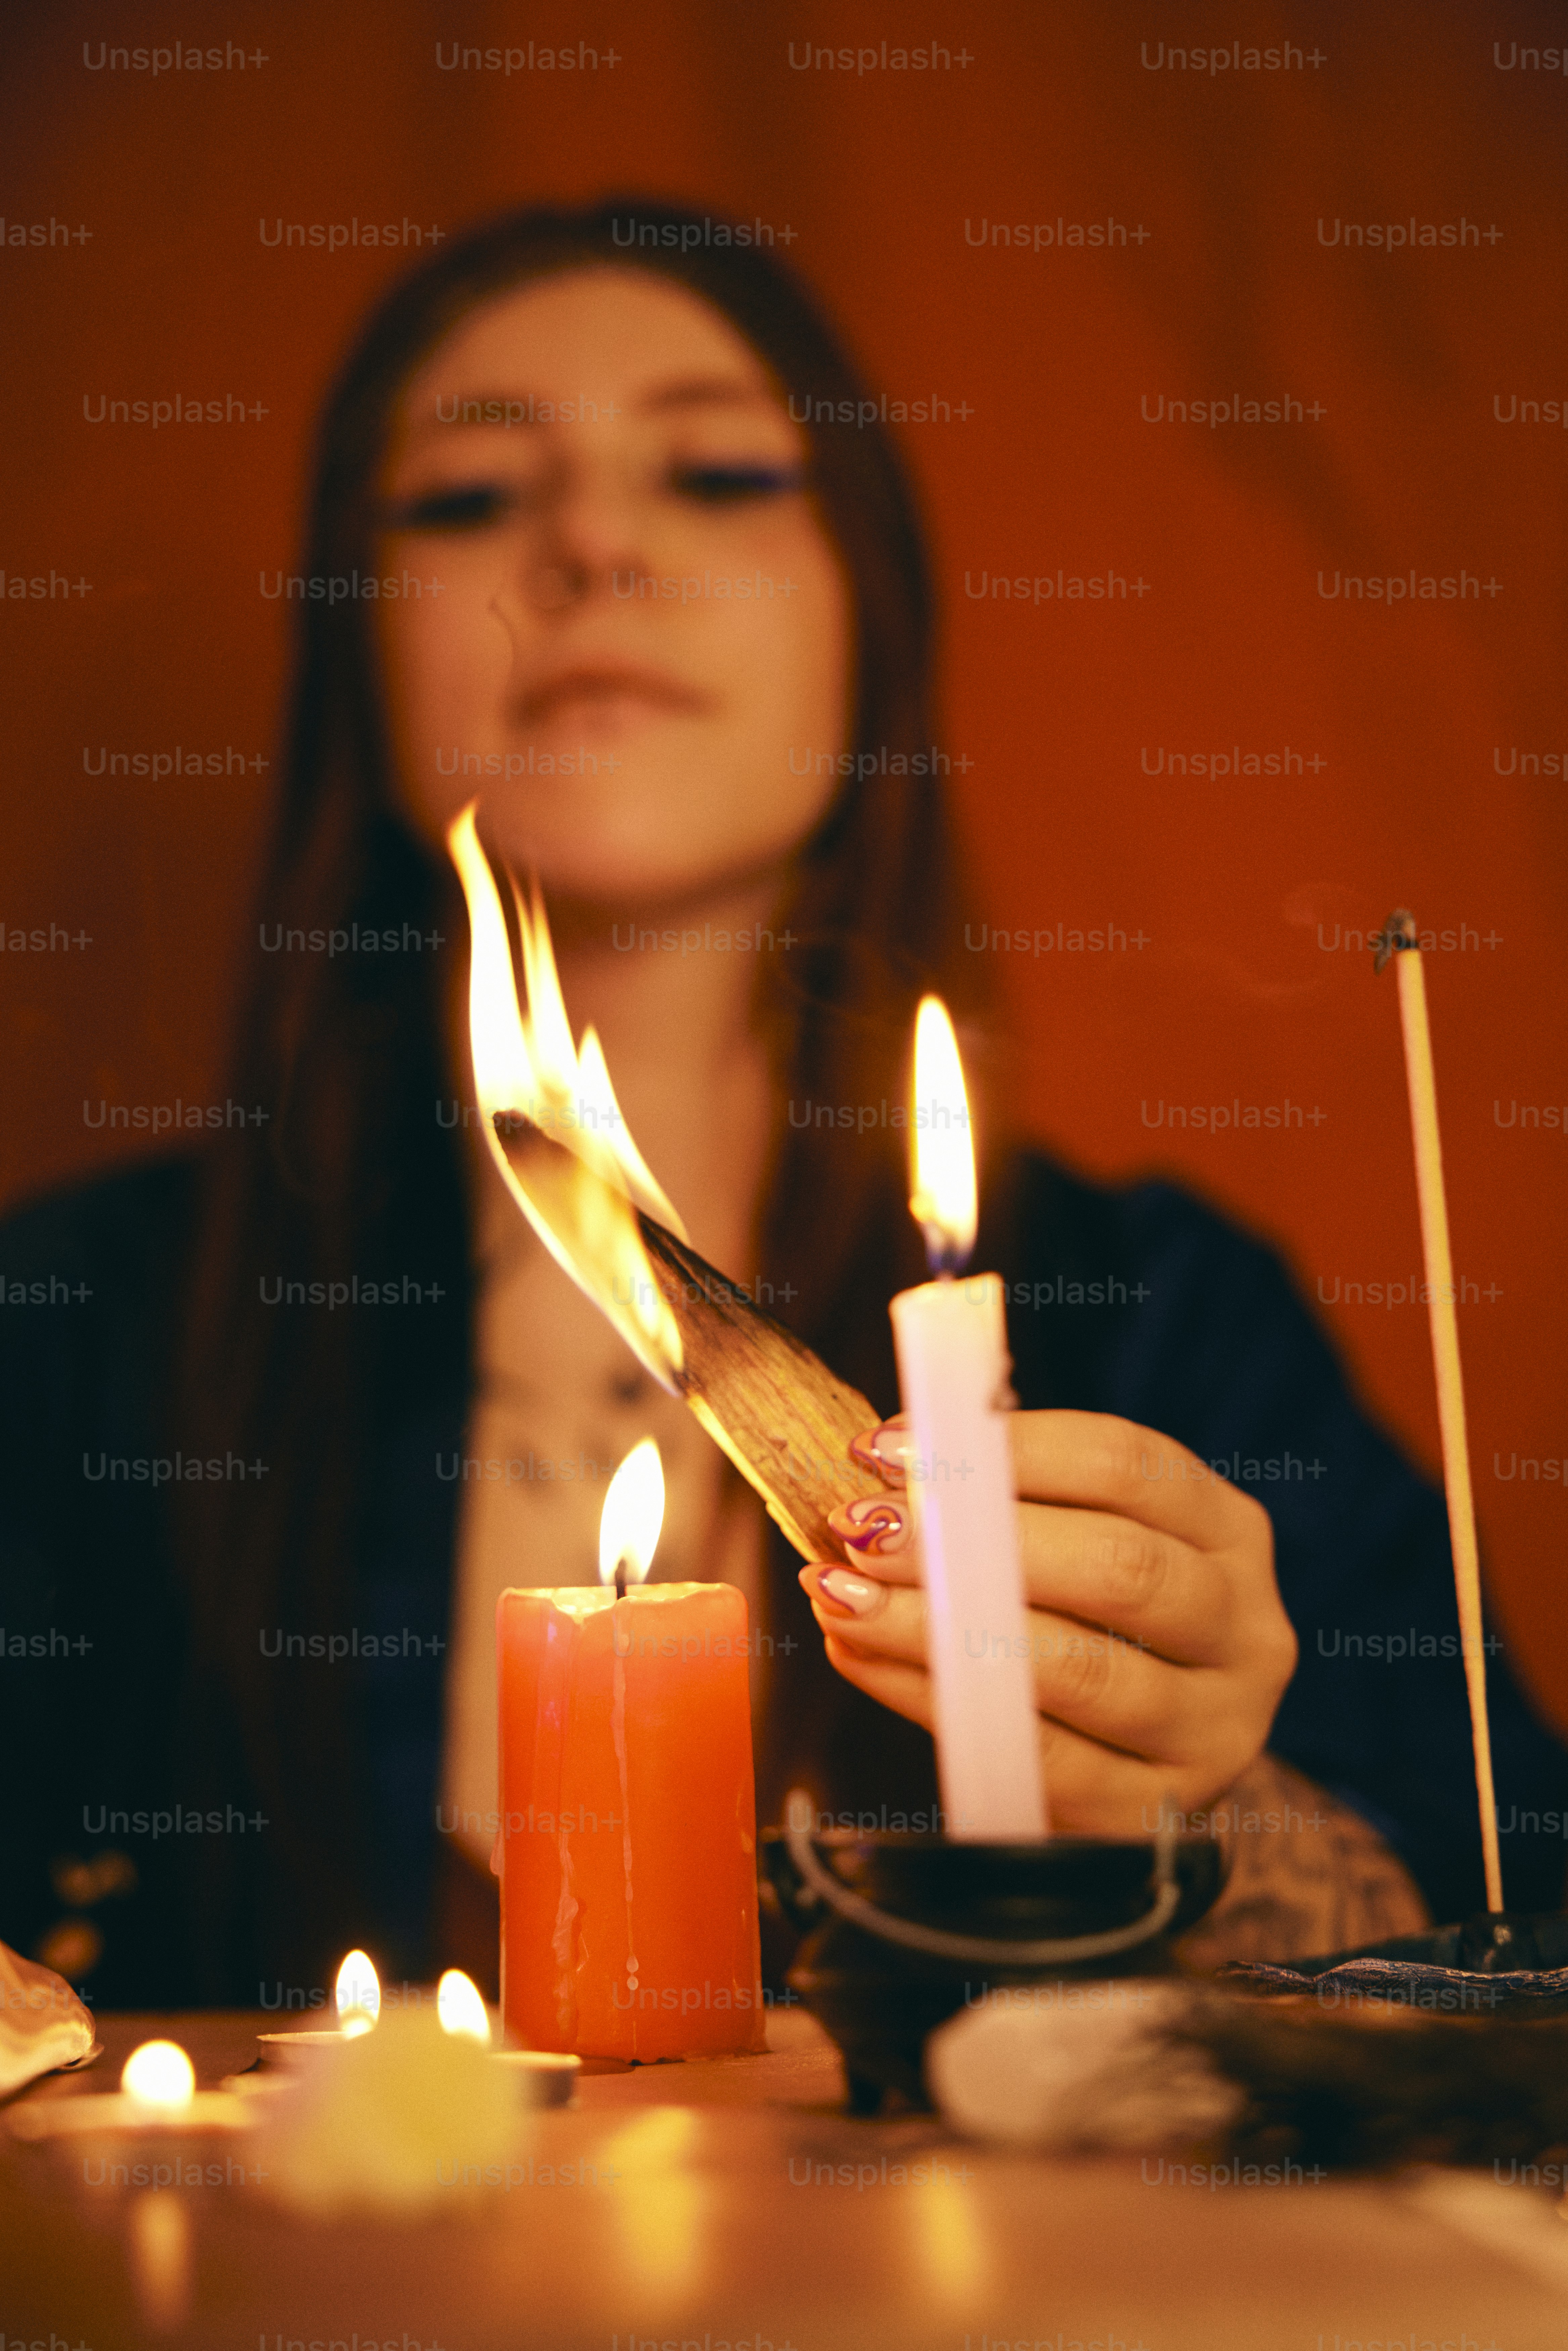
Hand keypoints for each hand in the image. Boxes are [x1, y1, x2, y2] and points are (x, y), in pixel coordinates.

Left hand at [801, 1409, 1297, 1838]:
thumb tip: (885, 1463)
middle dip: (972, 1540)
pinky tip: (863, 1659)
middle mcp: (1244, 1631)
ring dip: (937, 1626)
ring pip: (1076, 1668)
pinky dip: (933, 1702)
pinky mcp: (1153, 1816)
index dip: (1007, 1447)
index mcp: (1229, 1534)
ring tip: (841, 1595)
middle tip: (860, 1526)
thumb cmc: (1092, 1627)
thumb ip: (1005, 1501)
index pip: (1125, 1465)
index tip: (891, 1446)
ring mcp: (1212, 1731)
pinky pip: (1037, 1759)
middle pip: (1117, 1567)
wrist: (1140, 1765)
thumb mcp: (1078, 1543)